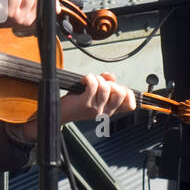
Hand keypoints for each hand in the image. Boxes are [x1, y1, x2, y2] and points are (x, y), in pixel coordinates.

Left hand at [21, 73, 136, 140]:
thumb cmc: (76, 102)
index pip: (131, 105)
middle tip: (99, 84)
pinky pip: (94, 84)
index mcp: (110, 111)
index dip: (127, 92)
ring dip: (96, 78)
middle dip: (110, 82)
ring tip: (88, 82)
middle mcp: (106, 112)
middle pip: (121, 92)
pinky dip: (88, 77)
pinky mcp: (86, 104)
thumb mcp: (95, 94)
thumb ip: (106, 83)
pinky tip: (83, 81)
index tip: (115, 88)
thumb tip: (112, 76)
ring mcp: (96, 109)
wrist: (59, 113)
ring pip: (106, 86)